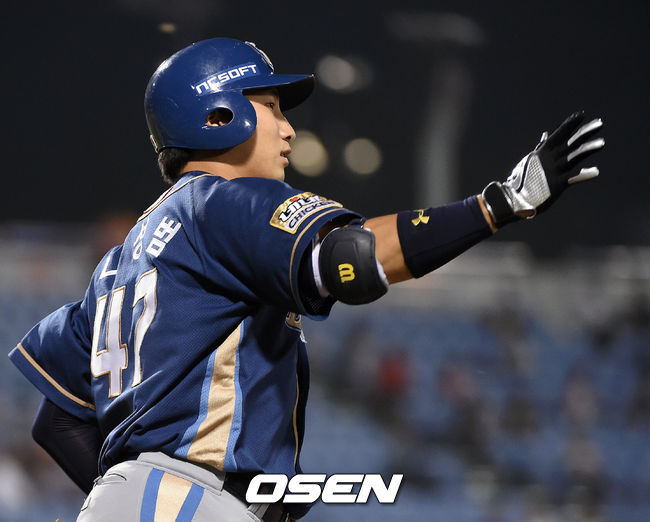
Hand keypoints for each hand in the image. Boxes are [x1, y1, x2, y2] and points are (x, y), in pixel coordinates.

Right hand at [482, 112, 604, 227]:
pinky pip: (574, 178)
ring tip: (602, 143)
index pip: (559, 134)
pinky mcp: (557, 185)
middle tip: (600, 123)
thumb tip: (546, 135)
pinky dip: (584, 175)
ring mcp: (554, 171)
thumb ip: (541, 148)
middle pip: (571, 142)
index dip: (570, 124)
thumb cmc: (522, 181)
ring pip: (574, 157)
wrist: (515, 199)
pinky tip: (596, 171)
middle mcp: (550, 159)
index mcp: (543, 152)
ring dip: (588, 149)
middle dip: (585, 132)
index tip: (582, 114)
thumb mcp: (530, 161)